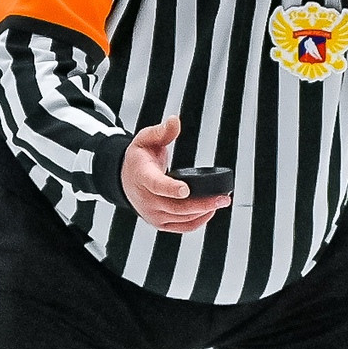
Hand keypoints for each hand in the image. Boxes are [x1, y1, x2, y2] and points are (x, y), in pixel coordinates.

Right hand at [118, 114, 229, 233]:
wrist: (125, 180)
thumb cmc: (138, 160)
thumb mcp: (144, 140)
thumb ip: (161, 131)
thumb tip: (174, 121)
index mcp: (142, 177)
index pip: (156, 185)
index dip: (171, 188)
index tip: (186, 189)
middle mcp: (147, 200)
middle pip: (175, 206)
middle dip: (202, 203)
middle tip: (222, 198)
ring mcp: (153, 214)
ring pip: (181, 218)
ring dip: (203, 212)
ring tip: (221, 202)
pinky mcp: (160, 223)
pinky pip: (182, 227)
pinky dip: (197, 222)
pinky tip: (210, 212)